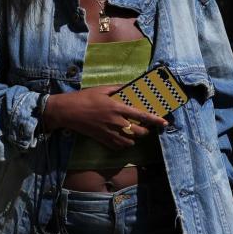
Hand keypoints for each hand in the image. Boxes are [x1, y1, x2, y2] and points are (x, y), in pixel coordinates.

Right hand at [42, 85, 167, 149]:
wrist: (68, 111)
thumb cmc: (84, 98)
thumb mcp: (102, 90)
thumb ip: (118, 89)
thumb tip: (130, 87)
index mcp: (117, 108)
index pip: (142, 116)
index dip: (155, 120)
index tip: (164, 123)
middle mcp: (116, 122)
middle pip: (139, 132)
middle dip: (146, 131)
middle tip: (145, 127)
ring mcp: (109, 133)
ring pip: (130, 141)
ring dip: (135, 138)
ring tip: (134, 133)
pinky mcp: (102, 139)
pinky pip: (118, 146)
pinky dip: (124, 144)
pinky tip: (123, 139)